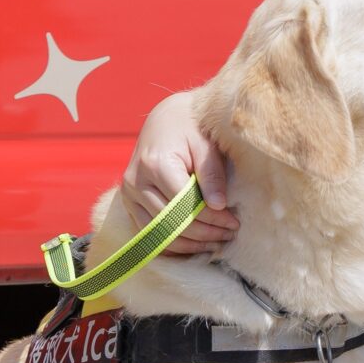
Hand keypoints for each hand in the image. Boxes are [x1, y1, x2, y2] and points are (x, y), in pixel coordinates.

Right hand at [121, 92, 238, 254]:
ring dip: (190, 244)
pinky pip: (149, 234)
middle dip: (204, 233)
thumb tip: (219, 206)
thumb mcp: (205, 145)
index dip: (212, 219)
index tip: (234, 223)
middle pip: (172, 222)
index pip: (186, 205)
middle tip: (230, 234)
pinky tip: (197, 243)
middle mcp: (136, 182)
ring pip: (159, 234)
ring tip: (217, 241)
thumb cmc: (190, 128)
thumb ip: (212, 175)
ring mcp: (129, 194)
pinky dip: (173, 244)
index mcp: (155, 164)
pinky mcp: (129, 203)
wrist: (165, 119)